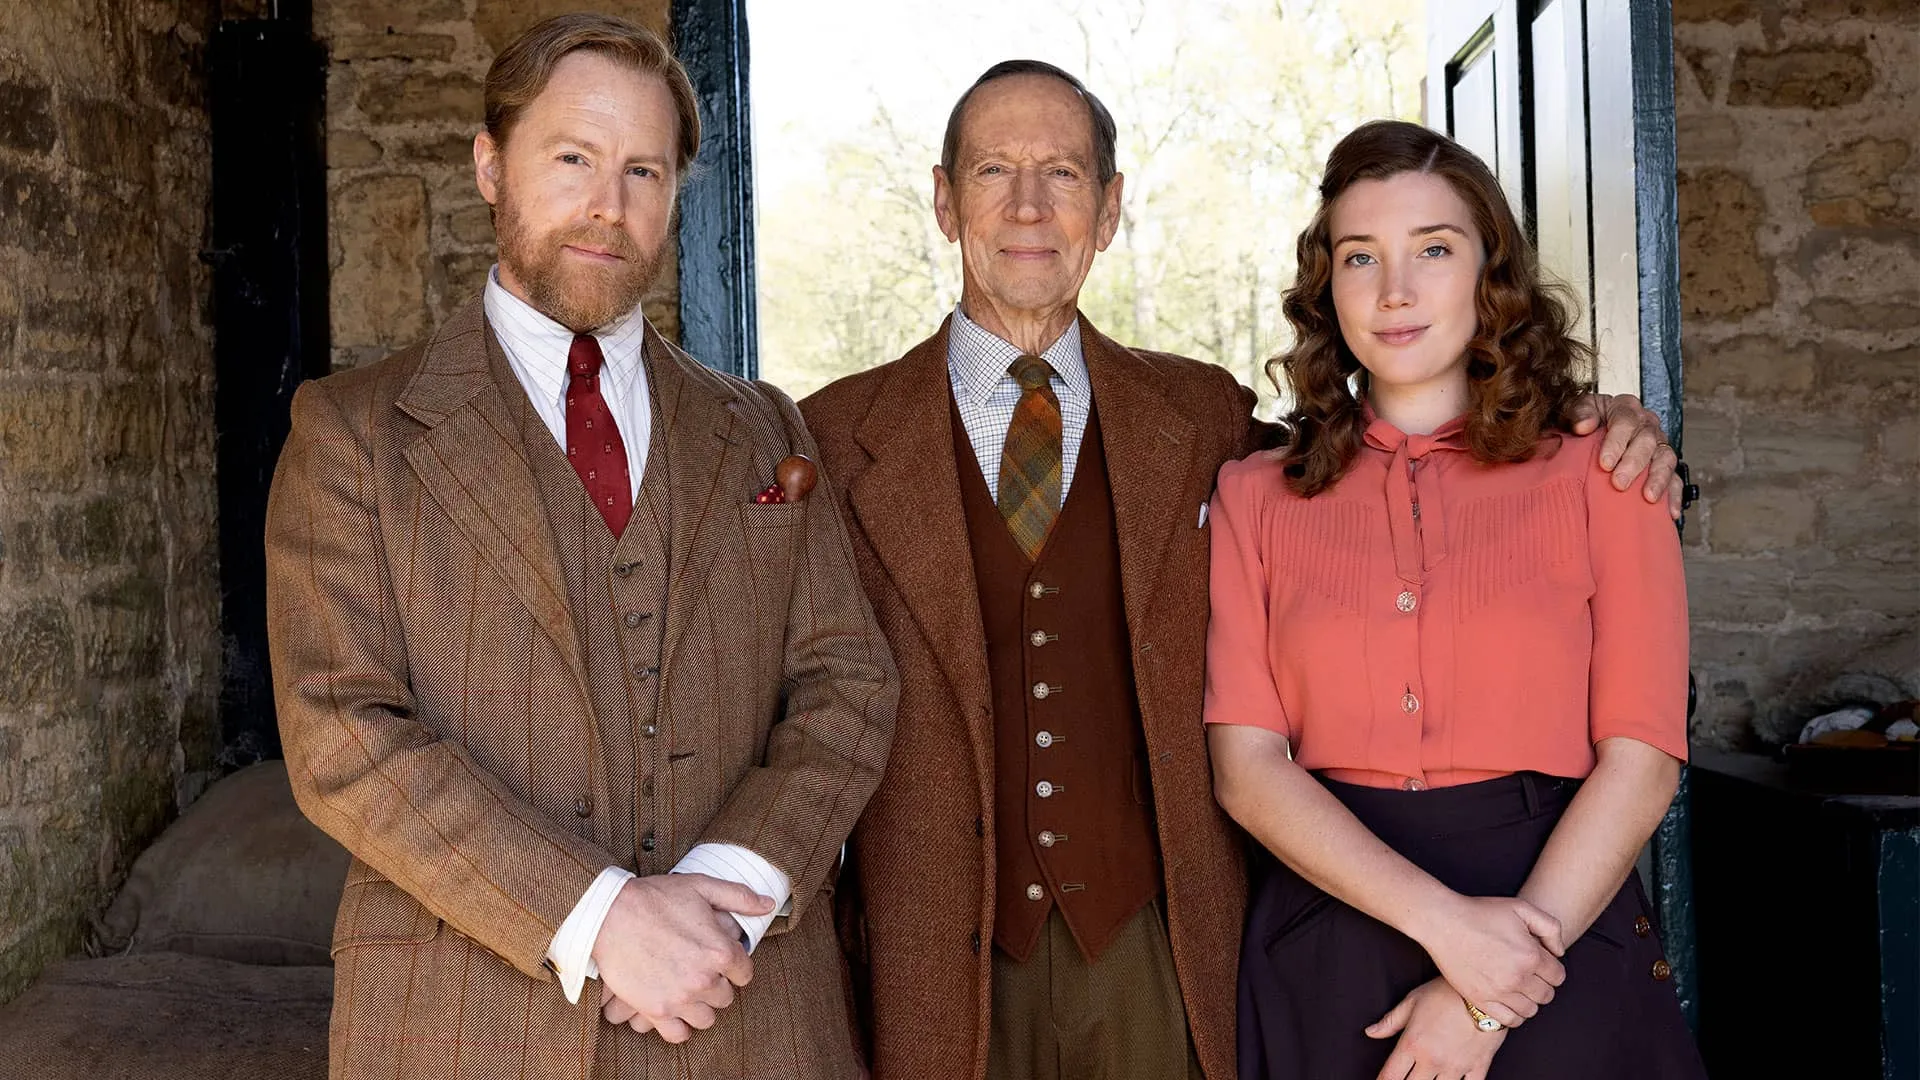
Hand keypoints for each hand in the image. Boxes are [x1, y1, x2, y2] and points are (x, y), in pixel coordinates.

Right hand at [590, 873, 773, 1042]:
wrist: (608, 914)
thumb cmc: (655, 898)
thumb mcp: (701, 886)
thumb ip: (738, 897)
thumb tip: (768, 904)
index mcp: (720, 950)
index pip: (745, 973)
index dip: (733, 965)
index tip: (719, 959)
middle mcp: (704, 979)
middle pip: (725, 997)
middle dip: (716, 985)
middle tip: (698, 971)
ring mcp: (680, 998)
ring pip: (706, 1018)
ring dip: (699, 1006)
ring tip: (686, 989)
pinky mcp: (656, 1011)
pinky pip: (679, 1034)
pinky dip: (679, 1025)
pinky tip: (674, 1008)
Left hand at [1367, 977, 1506, 1079]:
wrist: (1484, 991)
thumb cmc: (1446, 992)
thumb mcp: (1413, 1001)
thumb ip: (1390, 1021)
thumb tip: (1371, 1032)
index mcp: (1413, 1044)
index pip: (1390, 1076)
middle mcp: (1433, 1060)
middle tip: (1406, 1077)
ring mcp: (1456, 1067)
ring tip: (1429, 1078)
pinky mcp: (1478, 1067)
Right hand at [1412, 894, 1564, 1028]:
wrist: (1443, 922)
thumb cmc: (1480, 912)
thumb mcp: (1521, 907)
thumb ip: (1550, 927)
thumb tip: (1559, 952)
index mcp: (1530, 955)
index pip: (1558, 976)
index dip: (1552, 968)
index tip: (1540, 961)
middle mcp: (1517, 978)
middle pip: (1546, 995)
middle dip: (1542, 983)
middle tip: (1528, 972)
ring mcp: (1498, 992)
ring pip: (1530, 1010)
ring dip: (1529, 999)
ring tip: (1517, 985)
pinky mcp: (1480, 1000)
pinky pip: (1509, 1020)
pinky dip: (1514, 1014)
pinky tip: (1507, 999)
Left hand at [1570, 393, 1682, 519]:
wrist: (1588, 434)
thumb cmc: (1582, 422)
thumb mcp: (1574, 411)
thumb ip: (1577, 414)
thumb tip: (1584, 425)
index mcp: (1625, 408)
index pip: (1625, 421)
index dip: (1616, 442)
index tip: (1604, 463)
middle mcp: (1646, 424)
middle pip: (1647, 441)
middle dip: (1633, 464)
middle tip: (1618, 483)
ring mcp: (1657, 445)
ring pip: (1665, 459)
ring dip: (1658, 479)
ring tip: (1648, 497)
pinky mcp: (1663, 465)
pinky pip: (1675, 479)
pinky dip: (1674, 495)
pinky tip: (1670, 511)